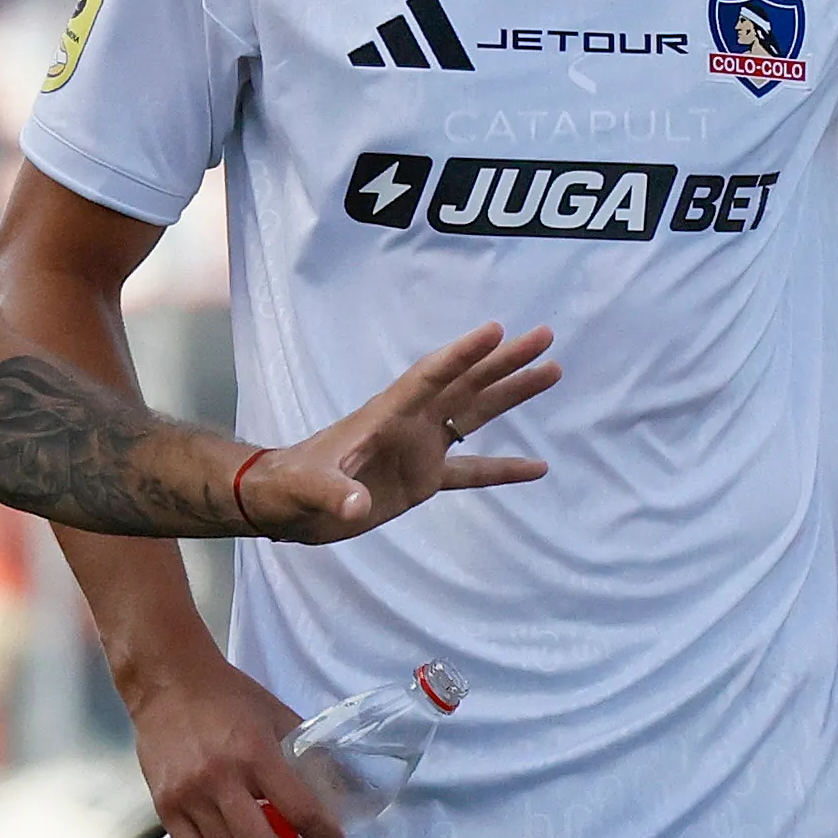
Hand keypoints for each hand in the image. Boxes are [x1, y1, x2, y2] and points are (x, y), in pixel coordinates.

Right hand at [120, 644, 331, 837]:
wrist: (166, 682)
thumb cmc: (226, 695)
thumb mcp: (274, 713)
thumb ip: (300, 752)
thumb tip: (333, 785)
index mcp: (253, 753)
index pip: (297, 809)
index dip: (323, 835)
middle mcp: (219, 780)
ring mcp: (188, 799)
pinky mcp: (167, 810)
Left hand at [234, 323, 557, 539]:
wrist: (285, 504)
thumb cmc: (291, 486)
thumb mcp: (308, 489)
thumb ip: (333, 492)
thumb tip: (357, 505)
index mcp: (385, 415)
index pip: (429, 377)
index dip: (461, 355)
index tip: (496, 331)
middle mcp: (411, 423)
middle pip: (465, 384)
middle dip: (504, 362)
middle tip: (545, 336)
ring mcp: (421, 448)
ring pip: (475, 414)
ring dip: (511, 394)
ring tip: (552, 371)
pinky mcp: (424, 478)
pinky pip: (471, 470)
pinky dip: (503, 468)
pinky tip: (538, 468)